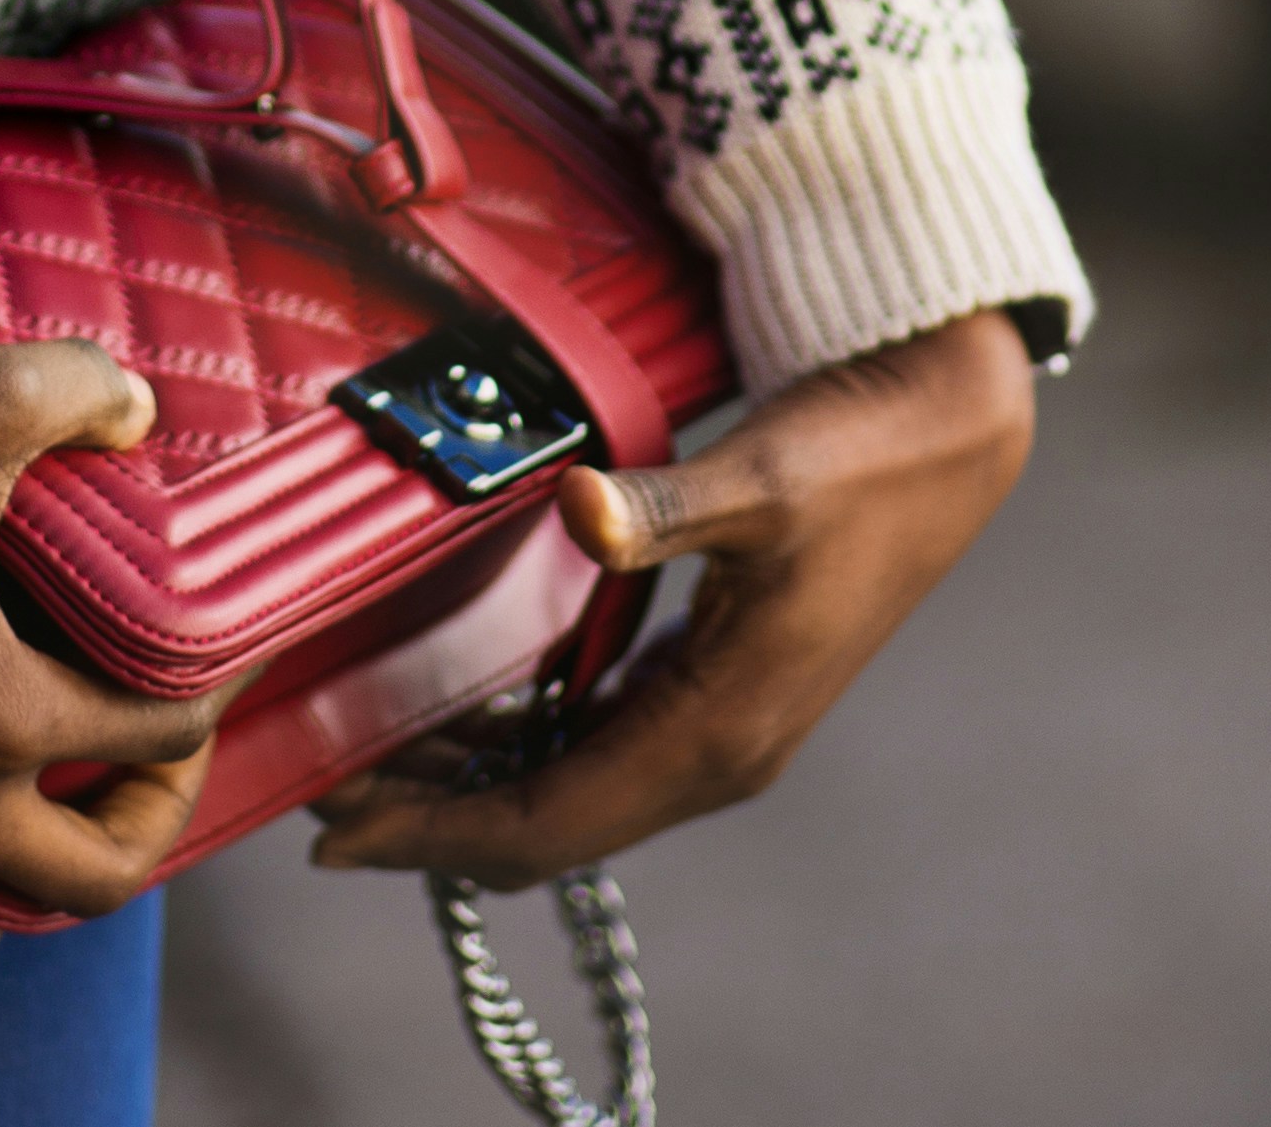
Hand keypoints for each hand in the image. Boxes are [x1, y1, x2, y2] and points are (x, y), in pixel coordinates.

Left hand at [310, 306, 1036, 885]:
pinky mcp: (722, 689)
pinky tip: (470, 714)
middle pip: (553, 827)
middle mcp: (718, 752)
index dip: (438, 835)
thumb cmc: (856, 458)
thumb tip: (583, 511)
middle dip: (439, 825)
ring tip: (374, 762)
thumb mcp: (759, 479)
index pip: (551, 822)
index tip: (339, 829)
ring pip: (576, 792)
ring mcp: (724, 726)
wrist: (942, 435)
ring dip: (478, 789)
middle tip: (327, 799)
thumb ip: (663, 507)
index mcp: (719, 729)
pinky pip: (604, 748)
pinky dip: (527, 749)